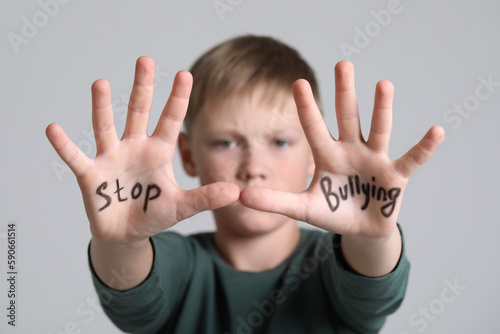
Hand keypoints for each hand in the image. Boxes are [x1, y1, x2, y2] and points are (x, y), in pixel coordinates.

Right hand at [46, 57, 238, 243]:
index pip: (171, 120)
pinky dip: (64, 145)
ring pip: (106, 127)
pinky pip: (75, 157)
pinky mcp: (91, 175)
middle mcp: (134, 148)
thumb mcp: (182, 206)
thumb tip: (236, 193)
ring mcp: (111, 159)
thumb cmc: (153, 214)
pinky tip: (53, 128)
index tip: (186, 73)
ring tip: (101, 83)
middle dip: (143, 87)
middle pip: (138, 112)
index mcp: (158, 152)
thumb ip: (205, 198)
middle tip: (146, 60)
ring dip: (103, 106)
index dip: (178, 99)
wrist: (127, 234)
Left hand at [240, 61, 443, 238]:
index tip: (298, 82)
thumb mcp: (302, 208)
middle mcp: (351, 151)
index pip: (315, 129)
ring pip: (378, 130)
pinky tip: (436, 130)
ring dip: (381, 109)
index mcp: (328, 156)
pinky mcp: (395, 176)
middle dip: (345, 93)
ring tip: (383, 84)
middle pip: (348, 118)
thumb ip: (275, 201)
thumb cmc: (332, 213)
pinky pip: (411, 158)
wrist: (360, 230)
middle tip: (342, 64)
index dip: (307, 108)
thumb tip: (241, 196)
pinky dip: (424, 147)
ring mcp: (374, 161)